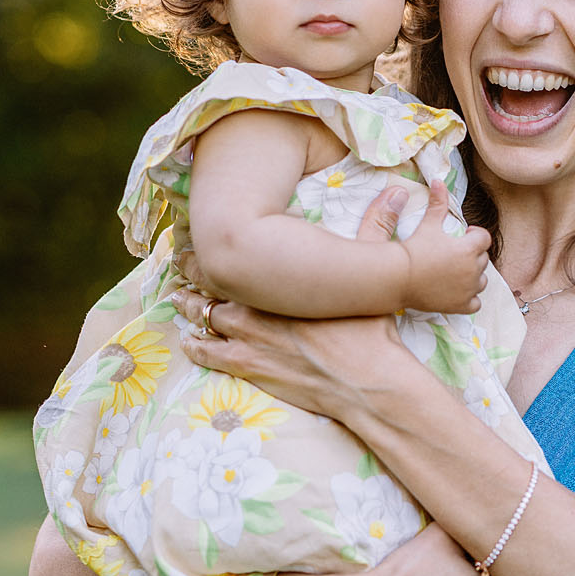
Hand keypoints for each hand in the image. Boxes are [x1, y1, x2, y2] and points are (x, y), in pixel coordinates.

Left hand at [172, 183, 418, 415]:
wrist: (368, 383)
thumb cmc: (370, 331)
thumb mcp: (371, 271)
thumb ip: (376, 226)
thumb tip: (397, 191)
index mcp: (279, 281)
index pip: (235, 255)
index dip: (214, 246)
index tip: (203, 237)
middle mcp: (256, 307)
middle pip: (210, 283)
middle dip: (193, 273)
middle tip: (179, 263)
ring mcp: (248, 340)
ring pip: (204, 316)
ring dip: (189, 306)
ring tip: (178, 297)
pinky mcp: (249, 369)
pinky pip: (208, 354)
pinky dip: (194, 344)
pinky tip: (188, 340)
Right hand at [402, 179, 490, 313]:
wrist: (398, 278)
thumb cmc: (414, 249)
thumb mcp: (428, 224)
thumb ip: (438, 203)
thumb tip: (439, 180)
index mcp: (470, 248)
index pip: (484, 238)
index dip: (475, 234)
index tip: (464, 234)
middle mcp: (474, 270)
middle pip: (483, 259)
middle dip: (472, 254)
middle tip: (454, 253)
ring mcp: (468, 290)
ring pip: (482, 281)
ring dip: (473, 276)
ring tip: (455, 271)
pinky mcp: (461, 306)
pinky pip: (475, 303)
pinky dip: (469, 298)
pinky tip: (456, 292)